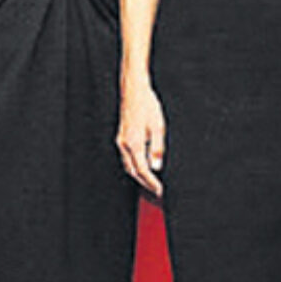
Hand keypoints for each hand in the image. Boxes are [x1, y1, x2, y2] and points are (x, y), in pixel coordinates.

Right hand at [117, 75, 166, 196]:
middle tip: (156, 191)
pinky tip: (143, 166)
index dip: (151, 182)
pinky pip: (126, 157)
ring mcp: (121, 141)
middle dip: (144, 183)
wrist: (134, 91)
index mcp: (134, 143)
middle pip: (133, 171)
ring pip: (128, 165)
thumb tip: (157, 166)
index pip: (142, 170)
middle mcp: (124, 144)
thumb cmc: (147, 106)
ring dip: (139, 176)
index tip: (159, 190)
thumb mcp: (158, 127)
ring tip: (151, 182)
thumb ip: (157, 149)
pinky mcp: (121, 137)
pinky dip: (134, 166)